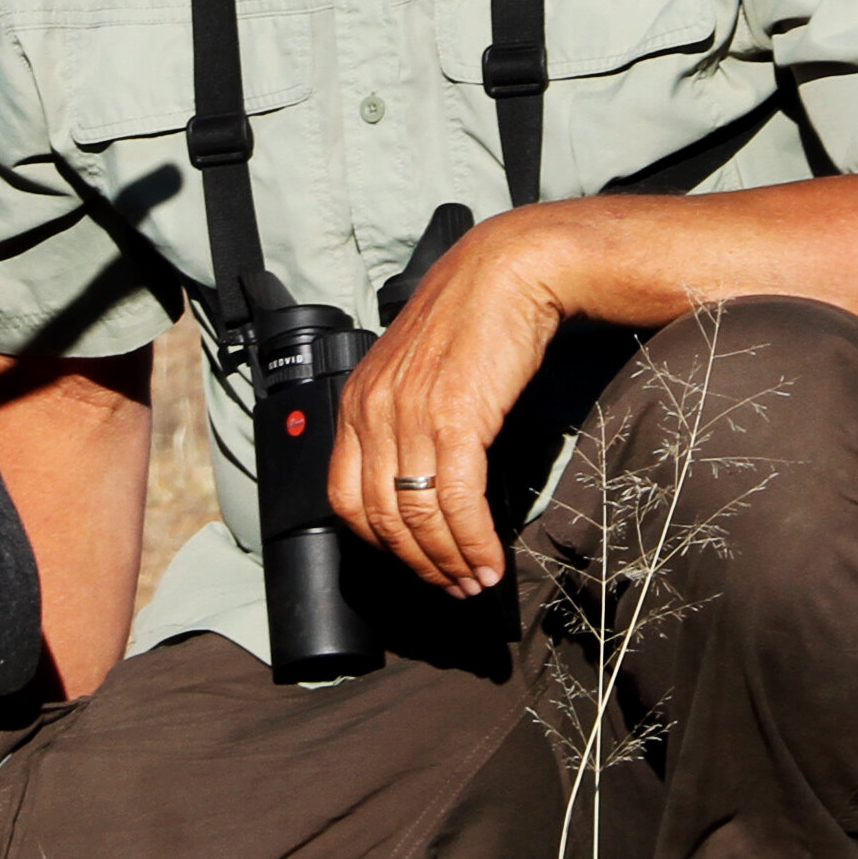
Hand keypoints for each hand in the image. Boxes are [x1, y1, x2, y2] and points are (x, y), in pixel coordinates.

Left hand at [326, 206, 605, 598]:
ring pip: (417, 518)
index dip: (381, 546)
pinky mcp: (453, 419)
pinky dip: (473, 542)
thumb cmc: (474, 319)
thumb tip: (420, 486)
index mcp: (356, 402)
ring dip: (450, 563)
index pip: (346, 499)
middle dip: (419, 565)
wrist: (511, 271)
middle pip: (381, 519)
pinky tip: (490, 560)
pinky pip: (455, 502)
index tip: (414, 565)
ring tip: (476, 582)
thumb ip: (405, 423)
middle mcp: (372, 412)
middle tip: (452, 587)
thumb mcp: (418, 373)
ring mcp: (408, 416)